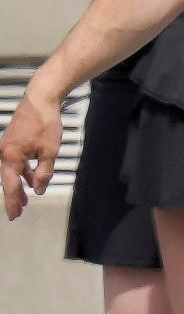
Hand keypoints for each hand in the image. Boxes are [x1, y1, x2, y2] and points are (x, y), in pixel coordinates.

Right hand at [0, 84, 63, 219]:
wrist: (40, 98)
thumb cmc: (45, 122)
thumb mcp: (49, 151)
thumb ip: (44, 172)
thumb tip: (39, 189)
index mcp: (11, 156)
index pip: (10, 185)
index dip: (12, 201)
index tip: (14, 215)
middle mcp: (4, 151)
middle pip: (8, 179)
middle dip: (14, 195)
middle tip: (18, 212)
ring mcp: (7, 145)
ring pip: (11, 170)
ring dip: (19, 184)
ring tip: (26, 199)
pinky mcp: (12, 141)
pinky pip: (15, 161)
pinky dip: (22, 171)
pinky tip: (30, 178)